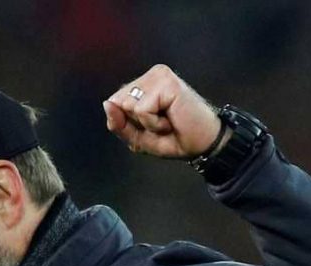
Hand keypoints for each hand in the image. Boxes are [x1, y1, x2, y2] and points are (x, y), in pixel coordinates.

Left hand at [103, 65, 226, 158]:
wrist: (202, 145)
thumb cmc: (174, 139)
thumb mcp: (137, 138)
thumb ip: (118, 124)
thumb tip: (108, 104)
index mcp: (142, 85)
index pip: (113, 103)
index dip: (128, 123)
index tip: (152, 125)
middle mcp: (150, 76)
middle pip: (118, 103)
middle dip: (137, 123)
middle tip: (162, 123)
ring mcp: (159, 76)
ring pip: (128, 105)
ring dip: (147, 123)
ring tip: (167, 121)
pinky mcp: (167, 82)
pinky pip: (142, 109)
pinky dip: (154, 123)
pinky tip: (171, 119)